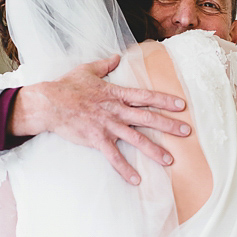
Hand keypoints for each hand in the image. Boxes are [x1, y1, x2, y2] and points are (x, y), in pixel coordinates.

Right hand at [10, 55, 190, 183]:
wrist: (48, 103)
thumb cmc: (67, 86)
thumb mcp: (87, 70)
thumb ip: (105, 64)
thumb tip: (117, 57)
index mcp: (116, 94)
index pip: (146, 96)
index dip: (165, 100)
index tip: (182, 105)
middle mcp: (116, 110)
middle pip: (148, 118)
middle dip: (169, 125)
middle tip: (187, 132)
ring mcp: (107, 126)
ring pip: (136, 139)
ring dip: (154, 150)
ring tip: (171, 160)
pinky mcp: (96, 139)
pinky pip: (114, 156)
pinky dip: (125, 169)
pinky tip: (137, 180)